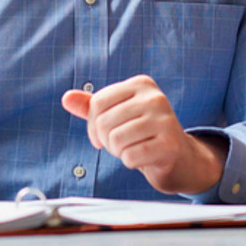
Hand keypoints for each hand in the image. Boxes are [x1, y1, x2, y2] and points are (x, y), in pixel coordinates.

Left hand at [61, 75, 225, 195]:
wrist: (178, 157)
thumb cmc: (142, 133)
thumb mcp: (117, 114)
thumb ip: (91, 105)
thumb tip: (66, 98)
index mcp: (141, 84)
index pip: (97, 102)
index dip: (92, 124)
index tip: (103, 134)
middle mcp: (155, 97)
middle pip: (104, 122)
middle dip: (106, 140)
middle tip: (121, 144)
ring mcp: (164, 120)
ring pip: (116, 140)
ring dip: (119, 152)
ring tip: (132, 148)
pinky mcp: (170, 144)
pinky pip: (130, 157)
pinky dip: (130, 162)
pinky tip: (143, 157)